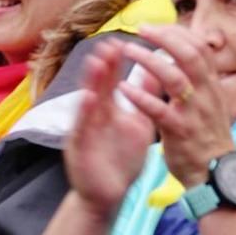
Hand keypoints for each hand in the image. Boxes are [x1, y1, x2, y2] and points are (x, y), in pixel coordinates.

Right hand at [64, 41, 158, 217]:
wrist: (108, 195)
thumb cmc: (120, 159)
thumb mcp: (138, 124)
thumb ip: (144, 99)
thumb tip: (155, 71)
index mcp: (108, 110)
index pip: (113, 80)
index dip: (117, 60)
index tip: (123, 39)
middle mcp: (95, 117)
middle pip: (99, 86)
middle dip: (104, 65)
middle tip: (109, 43)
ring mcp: (86, 132)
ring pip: (88, 103)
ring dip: (91, 83)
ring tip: (97, 62)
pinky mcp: (80, 150)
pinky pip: (83, 130)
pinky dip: (84, 114)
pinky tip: (89, 100)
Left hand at [118, 24, 234, 188]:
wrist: (215, 173)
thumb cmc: (206, 136)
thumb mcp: (208, 102)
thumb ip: (198, 78)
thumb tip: (184, 51)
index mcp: (212, 85)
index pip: (200, 47)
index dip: (178, 32)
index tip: (155, 26)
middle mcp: (207, 94)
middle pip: (190, 55)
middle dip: (165, 37)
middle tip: (141, 29)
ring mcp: (194, 113)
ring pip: (175, 78)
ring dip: (149, 60)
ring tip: (128, 50)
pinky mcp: (180, 132)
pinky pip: (158, 110)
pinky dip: (140, 97)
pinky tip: (123, 88)